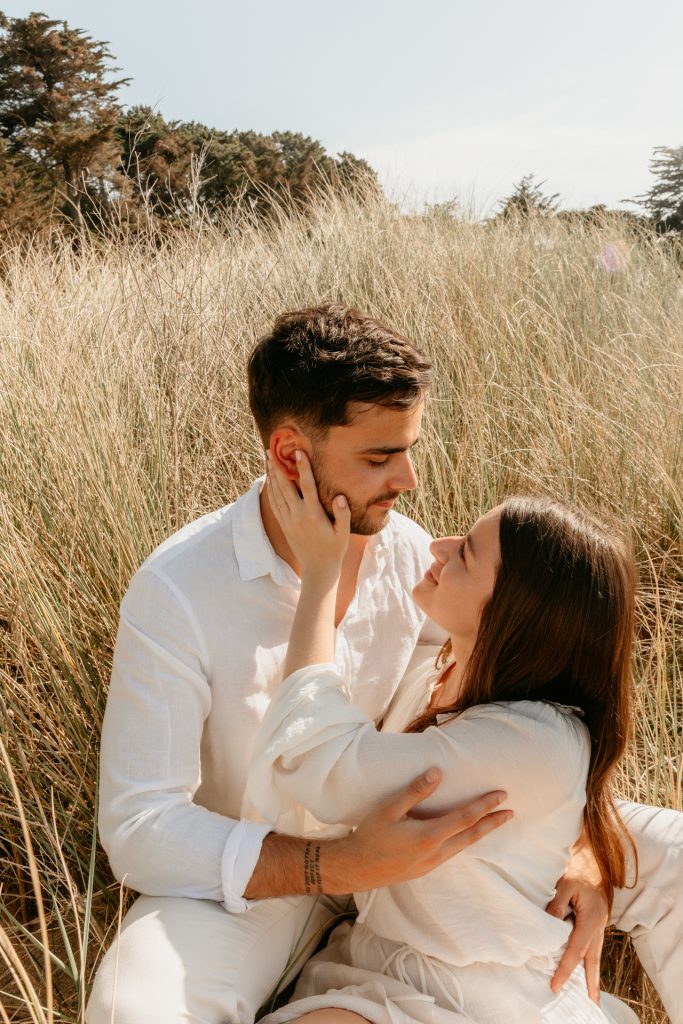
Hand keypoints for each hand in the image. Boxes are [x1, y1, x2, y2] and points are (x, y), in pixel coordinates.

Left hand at [267, 450, 349, 582]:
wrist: (318, 569)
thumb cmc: (334, 549)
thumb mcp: (343, 533)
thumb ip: (343, 514)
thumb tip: (340, 497)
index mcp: (313, 515)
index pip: (307, 486)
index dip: (303, 468)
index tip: (298, 452)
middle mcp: (298, 516)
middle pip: (285, 486)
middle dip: (278, 467)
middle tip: (271, 450)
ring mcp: (288, 520)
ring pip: (276, 493)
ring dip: (271, 476)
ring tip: (268, 460)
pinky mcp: (284, 525)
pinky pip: (274, 504)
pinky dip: (270, 490)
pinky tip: (268, 480)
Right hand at [324, 769, 511, 891]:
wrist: (356, 868)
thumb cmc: (370, 835)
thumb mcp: (389, 808)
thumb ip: (415, 791)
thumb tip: (437, 772)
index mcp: (429, 836)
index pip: (465, 817)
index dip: (485, 805)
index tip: (502, 795)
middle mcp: (435, 852)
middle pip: (472, 835)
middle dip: (492, 823)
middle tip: (511, 812)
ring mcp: (431, 863)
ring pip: (463, 846)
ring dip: (480, 832)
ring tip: (494, 822)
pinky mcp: (425, 868)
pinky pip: (452, 852)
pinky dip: (465, 841)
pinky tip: (465, 836)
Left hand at [546, 843, 608, 1002]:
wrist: (594, 858)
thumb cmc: (578, 869)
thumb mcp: (565, 883)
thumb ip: (557, 904)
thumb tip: (549, 924)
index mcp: (591, 918)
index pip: (576, 950)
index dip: (565, 969)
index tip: (555, 984)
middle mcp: (598, 925)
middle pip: (592, 959)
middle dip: (589, 982)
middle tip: (590, 1004)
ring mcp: (600, 925)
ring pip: (594, 954)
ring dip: (592, 974)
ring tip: (591, 995)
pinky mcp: (596, 922)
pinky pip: (592, 946)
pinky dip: (589, 960)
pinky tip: (586, 969)